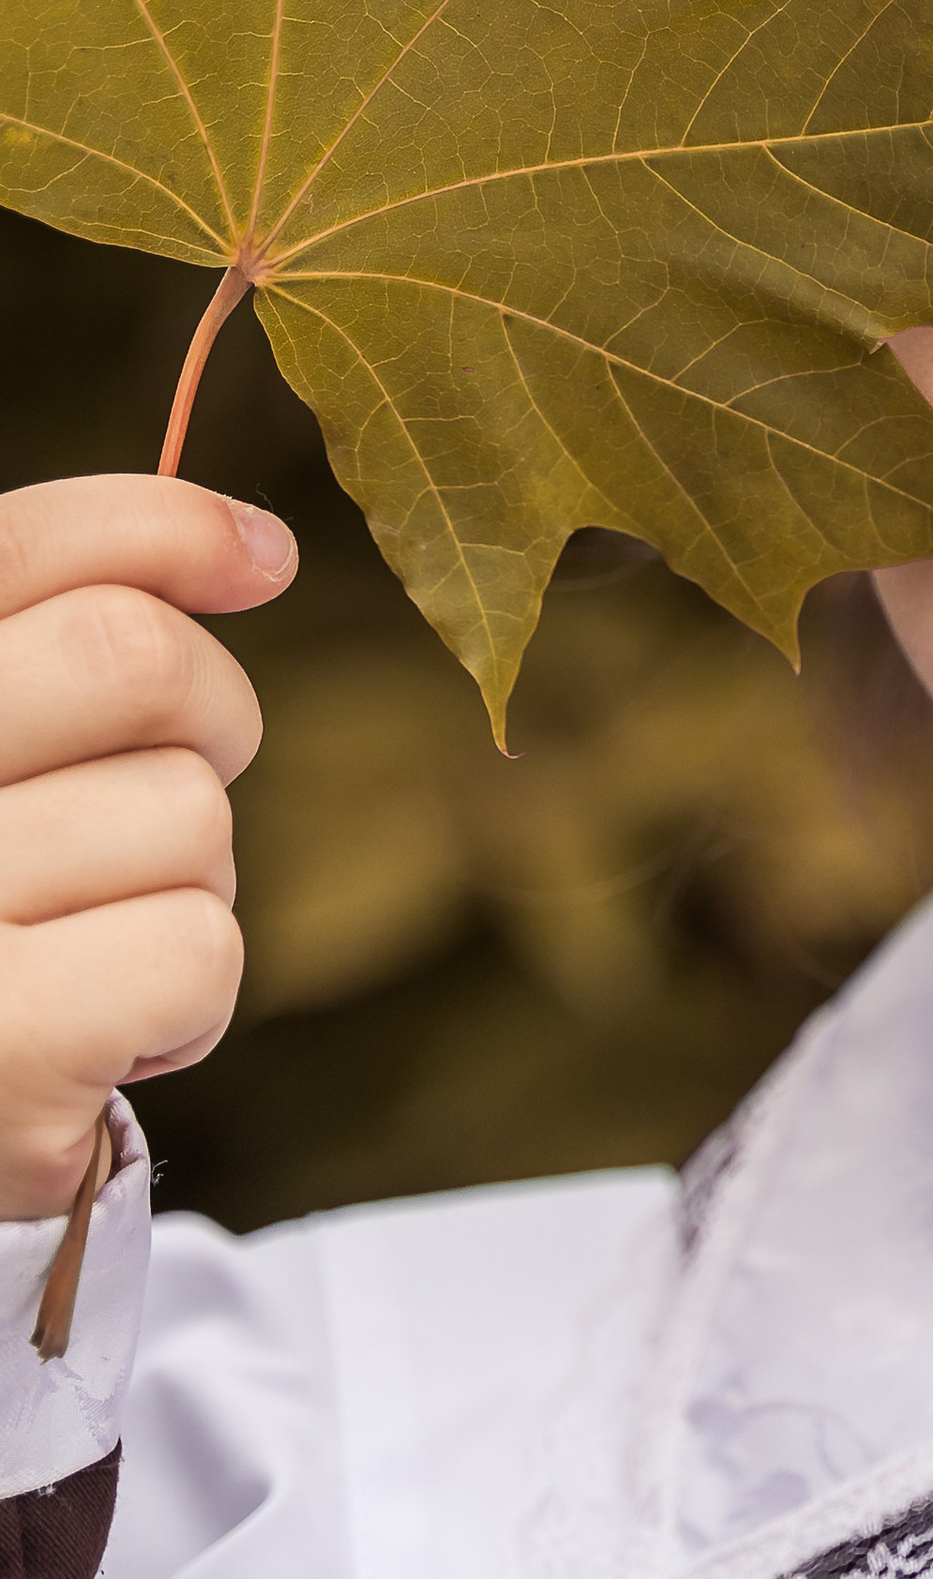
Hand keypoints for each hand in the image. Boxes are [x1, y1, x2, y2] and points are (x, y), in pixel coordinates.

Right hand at [0, 478, 293, 1220]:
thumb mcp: (10, 758)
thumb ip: (67, 631)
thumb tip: (258, 546)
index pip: (25, 551)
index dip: (165, 527)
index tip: (260, 558)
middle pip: (134, 659)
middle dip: (210, 715)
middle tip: (170, 794)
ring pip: (185, 816)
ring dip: (185, 885)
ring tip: (91, 948)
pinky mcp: (2, 1051)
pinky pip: (194, 949)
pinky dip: (186, 998)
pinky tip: (107, 1037)